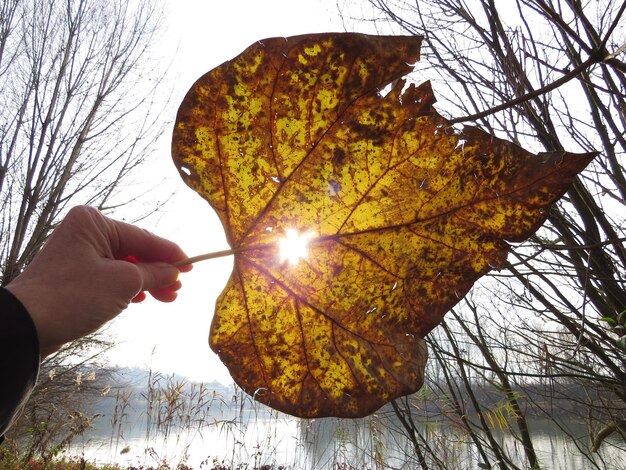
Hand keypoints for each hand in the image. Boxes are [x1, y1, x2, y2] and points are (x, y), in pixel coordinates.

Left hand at [6, 206, 190, 356]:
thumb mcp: (124, 282)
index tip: (192, 267)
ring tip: (166, 298)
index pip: (144, 237)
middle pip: (134, 251)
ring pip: (123, 265)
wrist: (26, 325)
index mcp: (94, 223)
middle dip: (158, 271)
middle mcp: (85, 232)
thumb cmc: (74, 296)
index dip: (171, 254)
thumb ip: (154, 273)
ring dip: (146, 281)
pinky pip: (109, 276)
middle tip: (177, 289)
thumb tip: (174, 272)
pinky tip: (140, 299)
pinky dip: (128, 287)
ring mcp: (78, 254)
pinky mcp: (73, 274)